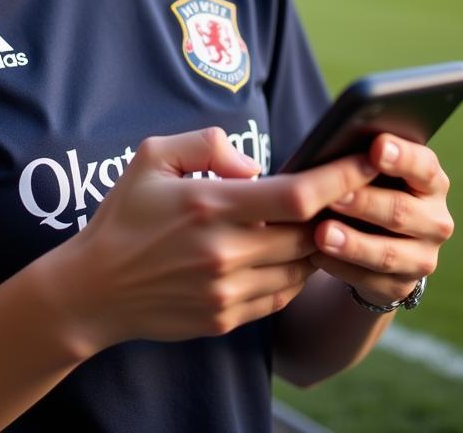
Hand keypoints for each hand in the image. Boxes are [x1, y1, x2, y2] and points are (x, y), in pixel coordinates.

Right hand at [49, 127, 378, 353]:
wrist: (93, 288)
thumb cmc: (124, 215)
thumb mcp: (152, 156)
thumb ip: (208, 144)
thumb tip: (256, 168)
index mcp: (210, 205)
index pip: (297, 195)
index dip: (341, 177)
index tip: (369, 159)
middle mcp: (225, 252)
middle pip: (310, 234)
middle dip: (337, 211)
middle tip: (351, 190)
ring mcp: (227, 290)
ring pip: (300, 267)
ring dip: (317, 244)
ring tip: (319, 221)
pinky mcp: (226, 318)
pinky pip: (280, 294)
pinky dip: (293, 272)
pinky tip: (284, 253)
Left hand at [310, 133, 454, 307]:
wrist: (373, 237)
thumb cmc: (366, 187)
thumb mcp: (369, 171)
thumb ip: (360, 159)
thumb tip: (330, 148)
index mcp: (430, 181)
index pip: (423, 166)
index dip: (401, 157)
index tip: (377, 148)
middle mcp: (435, 220)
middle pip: (401, 211)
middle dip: (364, 202)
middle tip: (335, 195)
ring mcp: (423, 257)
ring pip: (388, 253)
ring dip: (353, 244)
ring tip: (322, 234)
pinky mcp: (403, 286)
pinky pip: (371, 280)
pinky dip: (342, 268)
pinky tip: (317, 256)